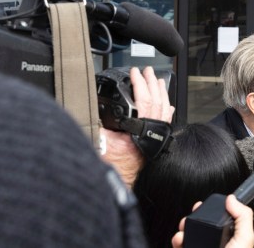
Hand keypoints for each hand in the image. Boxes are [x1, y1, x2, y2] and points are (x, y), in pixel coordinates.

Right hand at [100, 66, 175, 185]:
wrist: (121, 182)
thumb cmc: (112, 165)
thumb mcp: (98, 142)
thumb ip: (95, 125)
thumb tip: (85, 109)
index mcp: (139, 130)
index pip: (143, 100)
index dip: (140, 84)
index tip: (135, 72)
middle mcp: (151, 132)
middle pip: (156, 101)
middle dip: (152, 83)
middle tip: (148, 70)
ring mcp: (156, 136)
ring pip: (164, 109)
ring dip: (161, 92)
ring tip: (158, 80)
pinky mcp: (156, 141)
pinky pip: (165, 120)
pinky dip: (166, 109)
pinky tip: (168, 104)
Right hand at [172, 195, 253, 247]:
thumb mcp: (244, 240)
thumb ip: (243, 217)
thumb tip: (232, 199)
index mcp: (232, 240)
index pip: (222, 220)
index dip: (213, 211)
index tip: (205, 205)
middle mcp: (217, 245)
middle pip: (202, 225)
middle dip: (194, 218)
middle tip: (191, 216)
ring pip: (189, 234)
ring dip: (183, 229)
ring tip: (182, 231)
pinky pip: (180, 245)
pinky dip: (177, 240)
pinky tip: (179, 240)